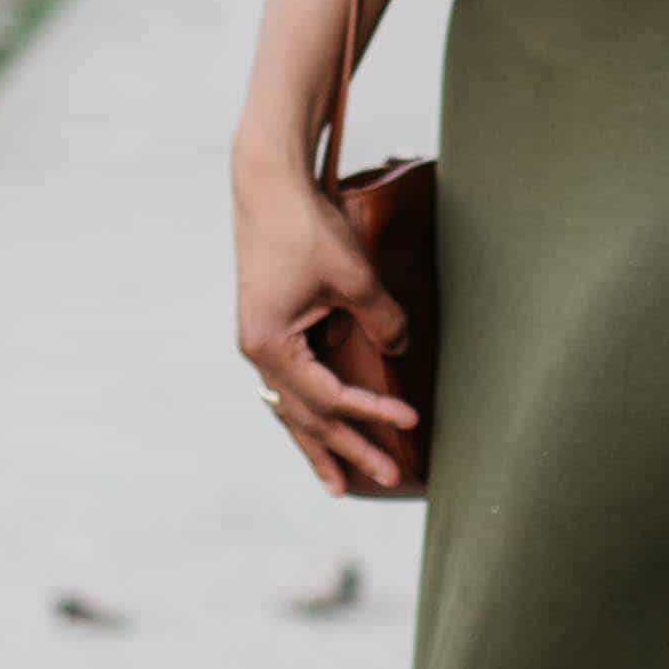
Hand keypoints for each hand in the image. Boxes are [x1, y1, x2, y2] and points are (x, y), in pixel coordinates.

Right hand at [232, 137, 418, 499]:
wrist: (269, 183)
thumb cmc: (306, 227)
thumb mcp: (353, 277)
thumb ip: (382, 319)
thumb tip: (400, 351)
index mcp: (271, 346)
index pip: (329, 397)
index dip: (371, 414)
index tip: (410, 423)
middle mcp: (258, 352)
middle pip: (305, 417)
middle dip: (346, 451)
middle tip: (386, 479)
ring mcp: (260, 342)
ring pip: (290, 408)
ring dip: (317, 446)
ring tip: (338, 485)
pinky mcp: (268, 327)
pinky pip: (290, 384)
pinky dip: (306, 411)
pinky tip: (317, 429)